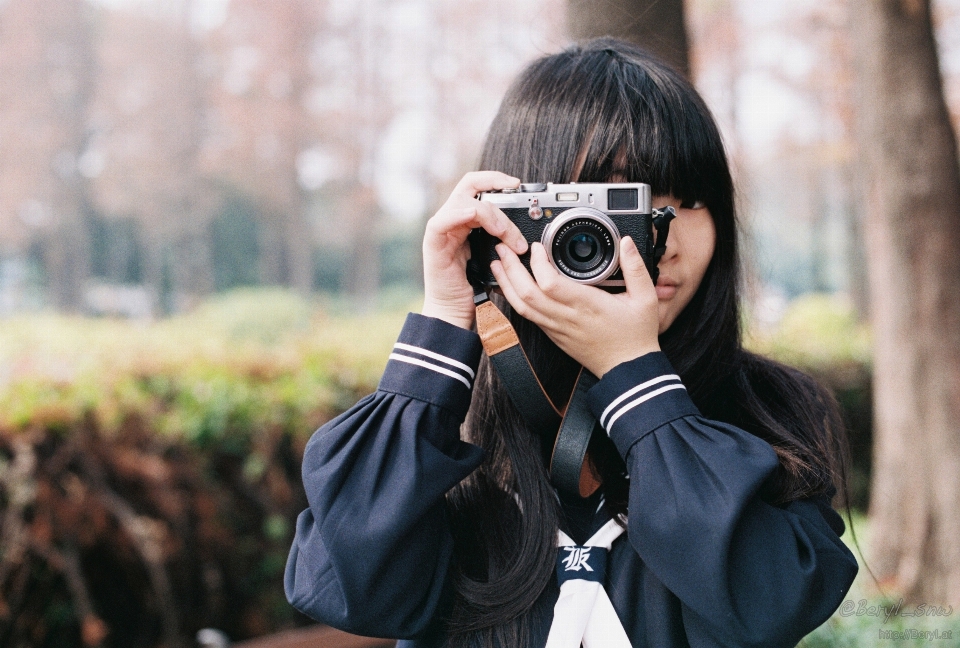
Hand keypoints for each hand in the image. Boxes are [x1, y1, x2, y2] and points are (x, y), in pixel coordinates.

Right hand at [421, 171, 528, 328]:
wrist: (454, 310)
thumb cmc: (473, 286)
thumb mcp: (496, 256)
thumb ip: (504, 239)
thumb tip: (528, 233)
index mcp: (466, 219)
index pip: (477, 186)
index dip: (495, 179)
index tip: (518, 185)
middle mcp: (452, 219)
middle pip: (471, 187)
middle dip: (498, 192)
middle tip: (518, 210)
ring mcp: (442, 229)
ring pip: (465, 203)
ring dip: (491, 215)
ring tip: (507, 236)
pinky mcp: (434, 242)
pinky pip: (443, 220)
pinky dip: (460, 215)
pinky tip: (474, 216)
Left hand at [490, 237, 659, 376]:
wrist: (628, 369)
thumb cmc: (636, 336)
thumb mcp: (645, 299)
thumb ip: (636, 268)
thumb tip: (627, 242)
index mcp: (587, 305)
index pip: (550, 283)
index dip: (538, 263)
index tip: (537, 247)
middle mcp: (567, 317)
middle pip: (527, 293)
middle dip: (511, 269)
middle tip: (504, 248)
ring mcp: (557, 328)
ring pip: (522, 306)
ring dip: (506, 284)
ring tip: (498, 264)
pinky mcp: (554, 335)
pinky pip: (528, 316)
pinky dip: (514, 299)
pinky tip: (509, 287)